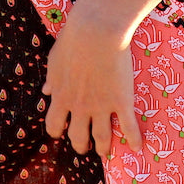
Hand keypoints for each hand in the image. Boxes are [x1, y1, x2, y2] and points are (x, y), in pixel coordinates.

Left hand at [42, 10, 142, 159]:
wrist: (96, 31)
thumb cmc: (73, 40)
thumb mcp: (55, 60)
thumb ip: (52, 79)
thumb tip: (46, 92)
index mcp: (61, 96)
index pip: (54, 124)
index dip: (57, 131)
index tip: (61, 132)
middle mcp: (79, 106)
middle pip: (77, 136)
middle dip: (80, 145)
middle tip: (84, 148)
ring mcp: (101, 106)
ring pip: (101, 137)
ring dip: (103, 148)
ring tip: (105, 153)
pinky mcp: (121, 101)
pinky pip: (128, 126)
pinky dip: (133, 139)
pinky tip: (137, 148)